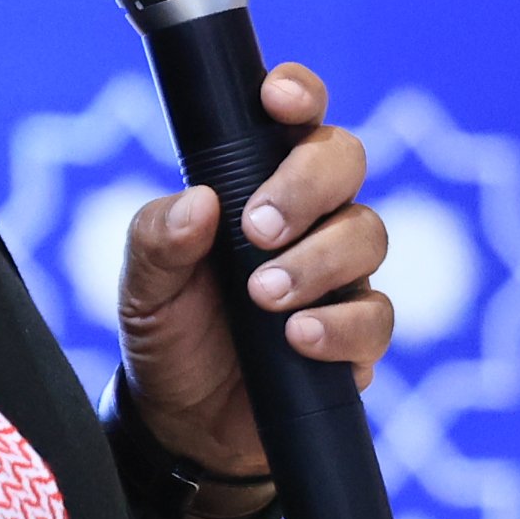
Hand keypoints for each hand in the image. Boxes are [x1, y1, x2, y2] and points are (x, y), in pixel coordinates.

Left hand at [117, 62, 392, 477]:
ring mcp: (342, 275)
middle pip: (345, 160)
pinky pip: (377, 317)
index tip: (276, 100)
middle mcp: (312, 218)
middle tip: (258, 230)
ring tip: (265, 297)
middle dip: (307, 185)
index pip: (294, 119)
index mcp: (258, 183)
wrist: (186, 424)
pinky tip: (297, 338)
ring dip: (317, 261)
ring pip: (368, 233)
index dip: (298, 94)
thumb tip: (201, 201)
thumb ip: (157, 237)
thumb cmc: (170, 334)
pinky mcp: (359, 336)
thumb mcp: (143, 285)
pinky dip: (339, 326)